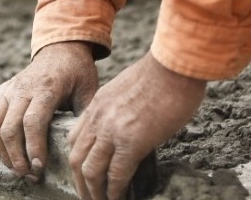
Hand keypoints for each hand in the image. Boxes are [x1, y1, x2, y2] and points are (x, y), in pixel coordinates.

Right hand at [0, 41, 98, 182]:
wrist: (60, 49)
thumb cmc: (76, 72)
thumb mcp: (88, 89)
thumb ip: (85, 115)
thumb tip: (84, 144)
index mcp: (46, 88)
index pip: (33, 121)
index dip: (34, 147)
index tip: (39, 167)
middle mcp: (22, 89)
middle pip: (10, 128)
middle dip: (17, 157)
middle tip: (30, 176)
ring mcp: (7, 91)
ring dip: (2, 153)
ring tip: (17, 170)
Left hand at [66, 52, 205, 199]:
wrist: (175, 64)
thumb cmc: (163, 74)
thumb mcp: (130, 91)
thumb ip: (122, 112)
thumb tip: (132, 133)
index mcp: (98, 104)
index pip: (76, 138)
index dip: (78, 161)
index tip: (85, 175)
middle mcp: (98, 118)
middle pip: (76, 158)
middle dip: (80, 182)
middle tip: (88, 197)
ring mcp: (112, 130)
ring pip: (90, 170)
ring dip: (93, 192)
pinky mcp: (132, 141)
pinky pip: (116, 174)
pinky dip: (115, 191)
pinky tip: (119, 198)